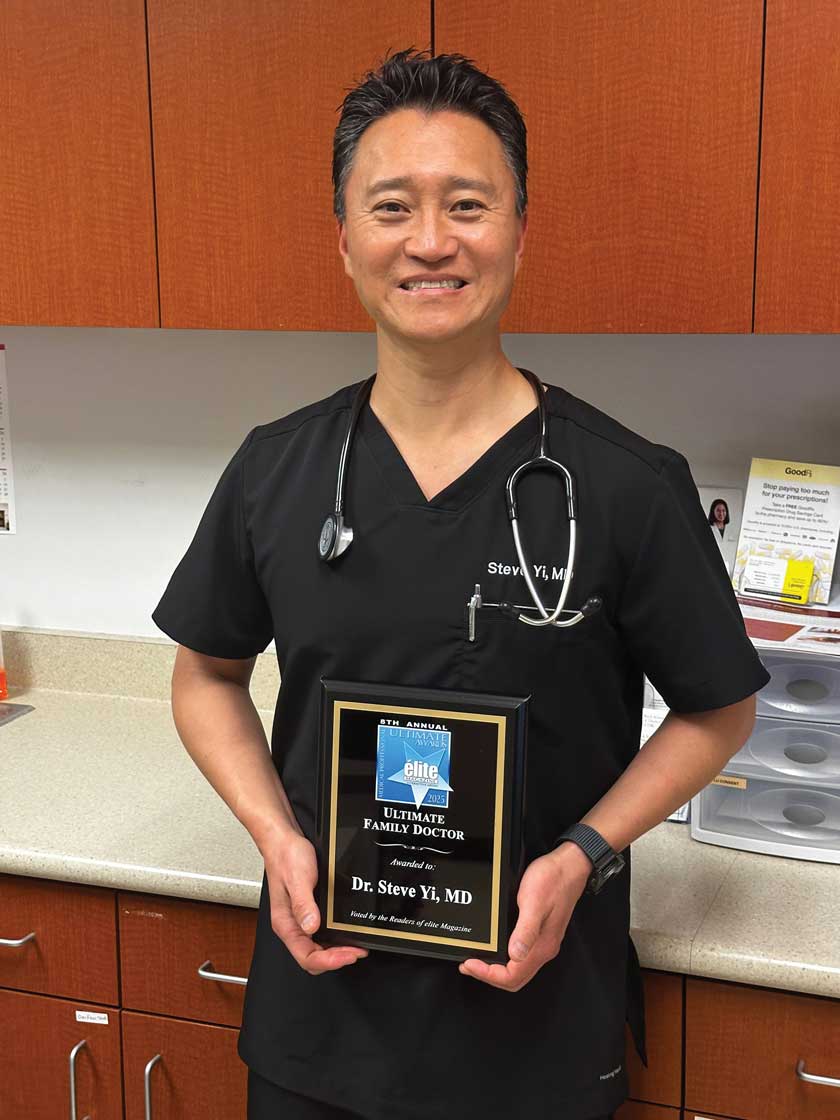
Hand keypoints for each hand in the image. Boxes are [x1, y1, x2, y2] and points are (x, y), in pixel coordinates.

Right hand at [264, 831, 367, 974]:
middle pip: (313, 957)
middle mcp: (292, 925)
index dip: (329, 961)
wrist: (284, 840)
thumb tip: (311, 926)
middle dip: (336, 959)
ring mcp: (300, 920)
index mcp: (286, 923)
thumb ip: (303, 904)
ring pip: (318, 948)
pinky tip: (346, 933)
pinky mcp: (308, 911)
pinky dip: (335, 938)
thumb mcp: (298, 879)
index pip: (306, 956)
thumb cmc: (286, 857)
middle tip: (357, 952)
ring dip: (337, 951)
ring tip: (355, 946)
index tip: (348, 955)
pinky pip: (321, 934)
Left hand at [458, 843, 590, 991]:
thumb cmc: (553, 880)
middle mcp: (543, 948)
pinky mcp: (540, 932)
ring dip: (496, 968)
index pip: (513, 976)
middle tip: (468, 965)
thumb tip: (514, 955)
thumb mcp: (533, 903)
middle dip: (489, 976)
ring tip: (477, 959)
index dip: (488, 975)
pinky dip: (504, 957)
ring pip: (518, 968)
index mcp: (542, 946)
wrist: (569, 866)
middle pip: (515, 978)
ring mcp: (543, 941)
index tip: (470, 963)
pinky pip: (521, 955)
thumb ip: (525, 931)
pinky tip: (495, 946)